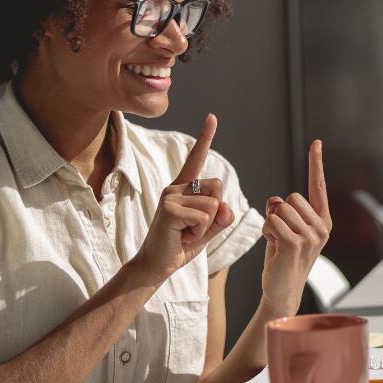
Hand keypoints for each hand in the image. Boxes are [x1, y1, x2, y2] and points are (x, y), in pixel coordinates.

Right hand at [130, 114, 234, 283]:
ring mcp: (170, 195)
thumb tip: (225, 206)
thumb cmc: (180, 245)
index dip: (205, 138)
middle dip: (215, 212)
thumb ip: (221, 216)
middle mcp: (176, 186)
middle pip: (218, 188)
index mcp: (184, 187)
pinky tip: (181, 237)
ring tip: (185, 233)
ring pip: (213, 205)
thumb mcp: (208, 229)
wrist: (156, 266)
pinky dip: (198, 233)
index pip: (196, 158)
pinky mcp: (168, 207)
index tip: (212, 117)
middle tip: (193, 227)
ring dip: (205, 227)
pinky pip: (203, 217)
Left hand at [261, 139, 331, 315]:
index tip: (316, 143)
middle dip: (278, 212)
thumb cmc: (283, 259)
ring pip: (279, 209)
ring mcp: (310, 237)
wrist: (282, 290)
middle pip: (290, 198)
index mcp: (323, 221)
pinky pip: (272, 221)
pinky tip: (273, 247)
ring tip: (277, 242)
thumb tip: (275, 201)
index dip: (316, 164)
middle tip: (281, 235)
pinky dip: (266, 231)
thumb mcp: (287, 230)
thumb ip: (285, 211)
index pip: (318, 187)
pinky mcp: (294, 244)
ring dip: (271, 224)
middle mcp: (321, 227)